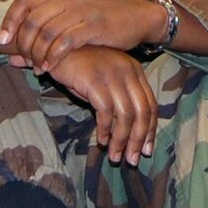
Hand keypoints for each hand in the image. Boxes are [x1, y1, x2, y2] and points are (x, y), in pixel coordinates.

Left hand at [0, 0, 154, 73]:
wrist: (135, 17)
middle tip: (26, 62)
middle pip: (32, 21)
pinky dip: (53, 56)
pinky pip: (66, 42)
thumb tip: (12, 59)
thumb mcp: (68, 22)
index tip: (3, 42)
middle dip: (24, 45)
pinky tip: (50, 67)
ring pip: (46, 33)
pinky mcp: (93, 25)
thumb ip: (41, 37)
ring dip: (37, 54)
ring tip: (38, 68)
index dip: (9, 22)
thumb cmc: (98, 23)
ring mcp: (80, 11)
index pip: (22, 3)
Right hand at [46, 46, 159, 164]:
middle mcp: (128, 70)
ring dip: (121, 140)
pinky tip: (100, 140)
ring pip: (126, 115)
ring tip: (115, 156)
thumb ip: (119, 99)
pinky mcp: (95, 79)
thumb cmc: (80, 68)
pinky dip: (104, 129)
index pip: (150, 104)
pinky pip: (106, 111)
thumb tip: (128, 133)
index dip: (150, 130)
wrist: (57, 47)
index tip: (146, 149)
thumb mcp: (105, 81)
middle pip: (142, 111)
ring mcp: (112, 74)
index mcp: (135, 70)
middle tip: (132, 160)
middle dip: (138, 140)